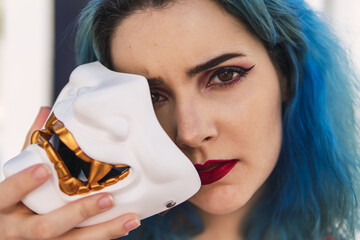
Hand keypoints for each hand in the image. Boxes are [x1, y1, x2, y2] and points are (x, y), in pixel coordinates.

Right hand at [0, 107, 139, 238]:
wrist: (4, 233)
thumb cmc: (10, 201)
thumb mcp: (12, 177)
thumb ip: (30, 147)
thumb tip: (45, 111)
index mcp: (0, 207)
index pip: (5, 195)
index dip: (22, 184)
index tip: (43, 169)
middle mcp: (15, 231)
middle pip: (44, 229)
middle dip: (77, 213)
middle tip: (108, 198)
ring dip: (102, 232)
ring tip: (130, 219)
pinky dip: (102, 237)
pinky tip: (124, 226)